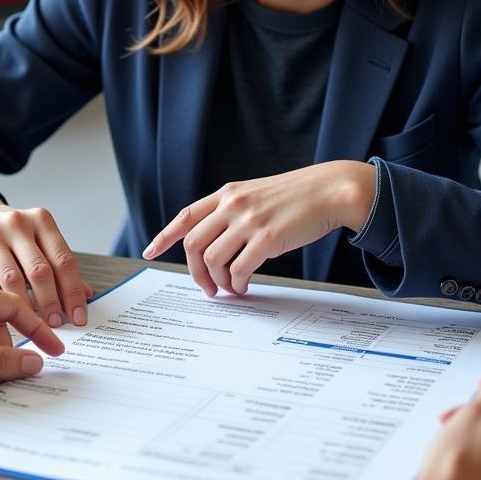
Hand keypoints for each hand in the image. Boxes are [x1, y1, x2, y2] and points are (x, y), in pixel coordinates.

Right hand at [0, 189, 91, 326]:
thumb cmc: (10, 232)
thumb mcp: (37, 238)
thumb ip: (58, 263)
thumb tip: (87, 293)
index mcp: (41, 220)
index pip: (64, 259)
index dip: (73, 291)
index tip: (78, 316)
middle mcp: (16, 224)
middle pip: (40, 270)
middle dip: (52, 302)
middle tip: (58, 325)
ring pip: (12, 279)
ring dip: (25, 308)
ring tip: (34, 326)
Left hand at [143, 161, 374, 295]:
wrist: (330, 190)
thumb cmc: (296, 197)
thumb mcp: (256, 194)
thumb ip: (233, 211)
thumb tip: (215, 244)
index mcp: (227, 193)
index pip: (186, 216)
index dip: (164, 236)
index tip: (150, 252)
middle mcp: (232, 205)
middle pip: (193, 244)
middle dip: (195, 272)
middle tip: (207, 289)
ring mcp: (249, 221)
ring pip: (212, 260)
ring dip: (217, 282)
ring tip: (229, 289)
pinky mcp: (267, 238)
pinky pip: (238, 269)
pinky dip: (236, 284)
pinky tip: (244, 285)